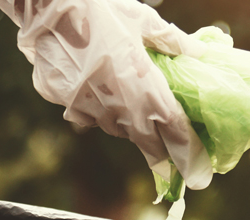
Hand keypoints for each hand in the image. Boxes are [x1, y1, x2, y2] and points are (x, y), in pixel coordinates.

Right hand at [0, 0, 212, 188]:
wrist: (49, 5)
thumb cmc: (101, 8)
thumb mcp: (144, 21)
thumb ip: (173, 42)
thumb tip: (200, 52)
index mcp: (145, 87)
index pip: (173, 130)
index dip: (188, 153)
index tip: (198, 173)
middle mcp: (118, 105)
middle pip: (146, 142)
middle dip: (160, 157)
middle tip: (171, 171)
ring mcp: (88, 106)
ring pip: (116, 128)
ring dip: (130, 128)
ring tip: (138, 123)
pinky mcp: (64, 101)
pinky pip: (86, 115)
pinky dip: (98, 112)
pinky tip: (101, 97)